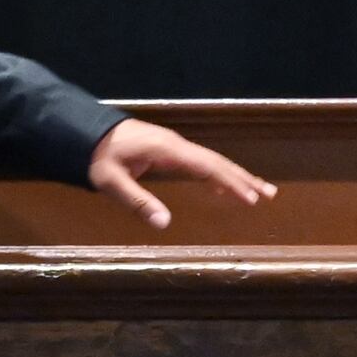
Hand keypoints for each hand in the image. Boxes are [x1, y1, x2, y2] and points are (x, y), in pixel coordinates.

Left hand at [87, 119, 278, 230]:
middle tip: (269, 195)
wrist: (86, 132)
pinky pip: (202, 161)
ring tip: (261, 189)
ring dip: (237, 175)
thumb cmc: (99, 157)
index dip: (230, 182)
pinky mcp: (170, 149)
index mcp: (168, 151)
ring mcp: (175, 146)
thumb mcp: (111, 182)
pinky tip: (227, 185)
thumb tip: (164, 223)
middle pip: (218, 162)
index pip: (207, 167)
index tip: (250, 198)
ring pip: (213, 160)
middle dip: (244, 179)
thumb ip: (137, 202)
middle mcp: (177, 145)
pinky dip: (220, 172)